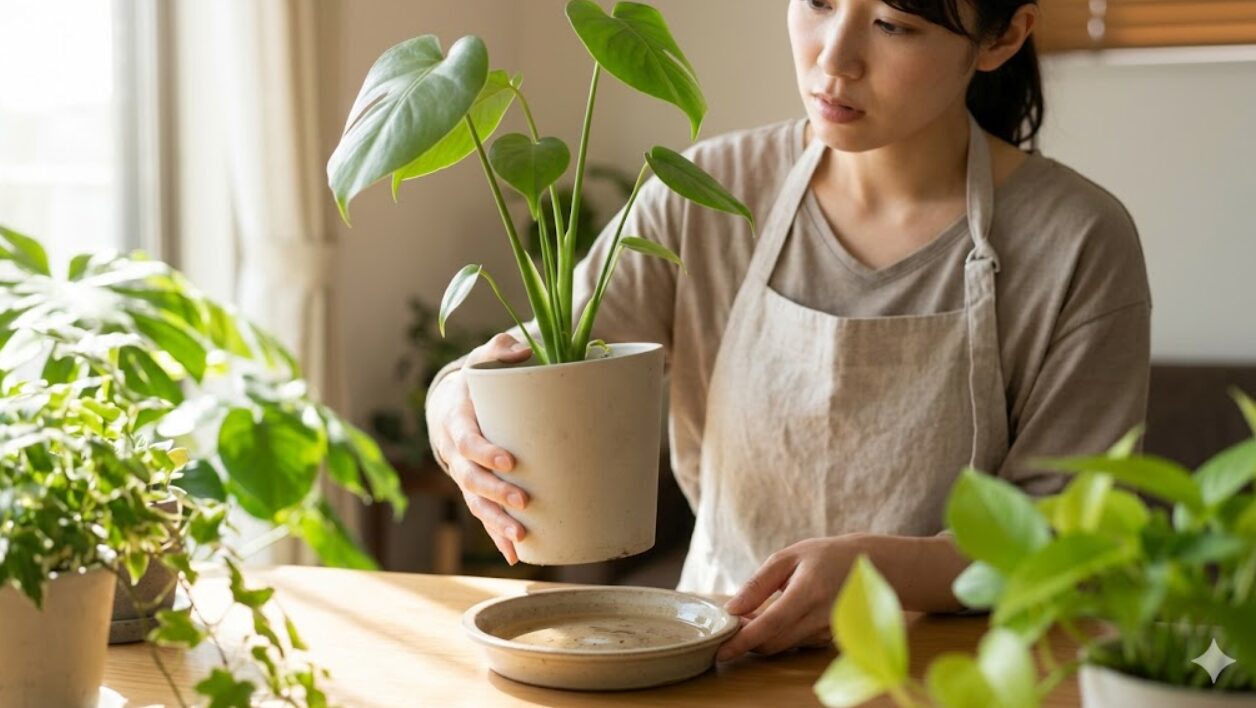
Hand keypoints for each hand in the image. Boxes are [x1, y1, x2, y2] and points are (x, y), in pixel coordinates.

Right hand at [428, 333, 533, 563]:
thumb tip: (522, 351)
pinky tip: (516, 555)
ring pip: (476, 503)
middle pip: (470, 479)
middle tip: (523, 502)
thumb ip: (499, 350)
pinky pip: (483, 516)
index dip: (484, 452)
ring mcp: (463, 476)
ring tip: (521, 538)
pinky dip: (496, 536)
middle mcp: (455, 454)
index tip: (509, 461)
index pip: (467, 440)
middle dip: (495, 493)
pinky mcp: (474, 491)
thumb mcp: (481, 359)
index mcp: (456, 421)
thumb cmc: (474, 382)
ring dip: (496, 523)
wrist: (448, 406)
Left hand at [715, 537, 861, 661]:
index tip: (722, 651)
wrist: (873, 567)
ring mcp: (827, 631)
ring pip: (784, 646)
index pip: (771, 623)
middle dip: (748, 641)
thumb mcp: (790, 557)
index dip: (744, 640)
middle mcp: (819, 617)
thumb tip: (732, 608)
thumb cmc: (827, 556)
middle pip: (774, 643)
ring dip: (763, 638)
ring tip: (755, 615)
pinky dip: (781, 636)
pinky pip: (797, 644)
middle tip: (734, 623)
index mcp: (808, 591)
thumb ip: (759, 583)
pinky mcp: (830, 638)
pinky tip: (780, 618)